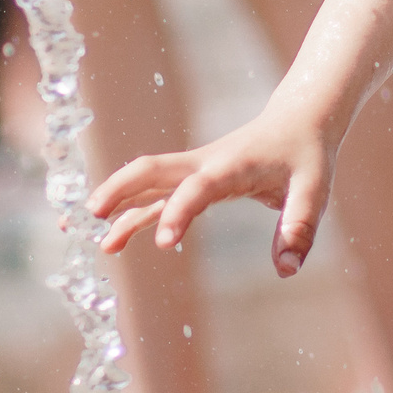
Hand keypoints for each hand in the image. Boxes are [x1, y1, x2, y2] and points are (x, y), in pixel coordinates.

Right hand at [88, 100, 337, 276]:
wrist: (298, 122)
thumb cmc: (306, 155)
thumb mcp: (315, 190)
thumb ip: (300, 227)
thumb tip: (286, 270)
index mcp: (233, 165)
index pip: (199, 186)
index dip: (180, 211)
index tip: (164, 243)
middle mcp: (205, 164)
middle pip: (152, 170)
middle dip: (120, 189)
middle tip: (89, 215)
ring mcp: (194, 171)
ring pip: (145, 182)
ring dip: (114, 200)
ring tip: (77, 229)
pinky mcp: (192, 181)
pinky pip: (155, 197)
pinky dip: (131, 213)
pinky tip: (112, 237)